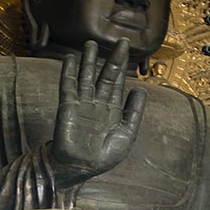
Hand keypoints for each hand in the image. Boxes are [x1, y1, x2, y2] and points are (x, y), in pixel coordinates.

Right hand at [49, 39, 146, 187]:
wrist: (80, 168)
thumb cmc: (104, 156)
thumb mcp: (126, 135)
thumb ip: (134, 112)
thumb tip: (141, 90)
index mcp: (112, 109)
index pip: (118, 83)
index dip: (123, 66)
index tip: (127, 49)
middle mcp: (98, 102)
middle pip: (105, 75)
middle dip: (112, 59)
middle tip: (120, 40)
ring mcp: (82, 103)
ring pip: (86, 77)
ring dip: (88, 60)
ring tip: (90, 43)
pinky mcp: (68, 106)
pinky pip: (68, 86)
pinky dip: (69, 72)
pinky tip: (71, 59)